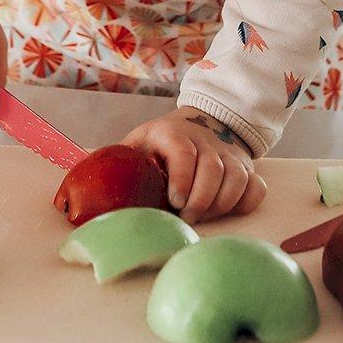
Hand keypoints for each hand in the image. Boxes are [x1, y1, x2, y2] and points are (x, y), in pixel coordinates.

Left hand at [122, 107, 266, 223]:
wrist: (202, 123)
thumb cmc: (162, 142)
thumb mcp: (139, 142)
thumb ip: (118, 159)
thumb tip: (86, 182)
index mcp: (173, 134)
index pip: (183, 152)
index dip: (182, 178)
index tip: (174, 202)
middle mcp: (206, 141)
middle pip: (213, 169)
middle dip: (200, 201)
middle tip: (187, 219)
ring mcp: (229, 155)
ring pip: (236, 179)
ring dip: (220, 205)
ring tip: (202, 217)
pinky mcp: (246, 167)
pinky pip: (256, 187)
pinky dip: (245, 203)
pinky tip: (227, 210)